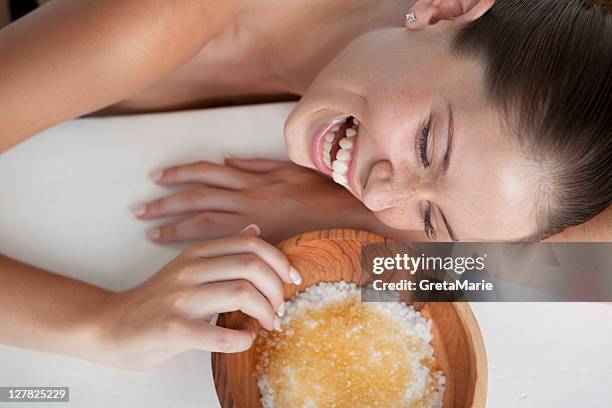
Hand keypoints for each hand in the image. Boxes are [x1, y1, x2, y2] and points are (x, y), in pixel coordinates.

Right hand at [94, 226, 300, 369]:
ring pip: (242, 293)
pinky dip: (242, 340)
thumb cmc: (155, 300)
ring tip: (267, 323)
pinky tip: (244, 340)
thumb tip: (255, 230)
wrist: (110, 326)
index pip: (251, 243)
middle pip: (252, 265)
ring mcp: (182, 299)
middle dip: (277, 288)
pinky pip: (221, 335)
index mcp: (197, 253)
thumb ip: (222, 250)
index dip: (279, 260)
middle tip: (280, 307)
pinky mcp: (174, 329)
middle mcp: (191, 270)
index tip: (292, 279)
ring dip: (265, 312)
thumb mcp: (188, 265)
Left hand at [131, 158, 373, 243]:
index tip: (156, 179)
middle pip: (197, 196)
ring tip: (151, 233)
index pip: (207, 172)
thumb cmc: (322, 191)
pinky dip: (206, 248)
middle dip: (165, 202)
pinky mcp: (263, 243)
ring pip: (205, 221)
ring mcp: (254, 222)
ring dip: (175, 226)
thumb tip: (227, 160)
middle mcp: (248, 197)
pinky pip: (228, 244)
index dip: (179, 174)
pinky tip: (189, 255)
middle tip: (139, 211)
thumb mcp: (290, 168)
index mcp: (254, 177)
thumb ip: (257, 164)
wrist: (349, 215)